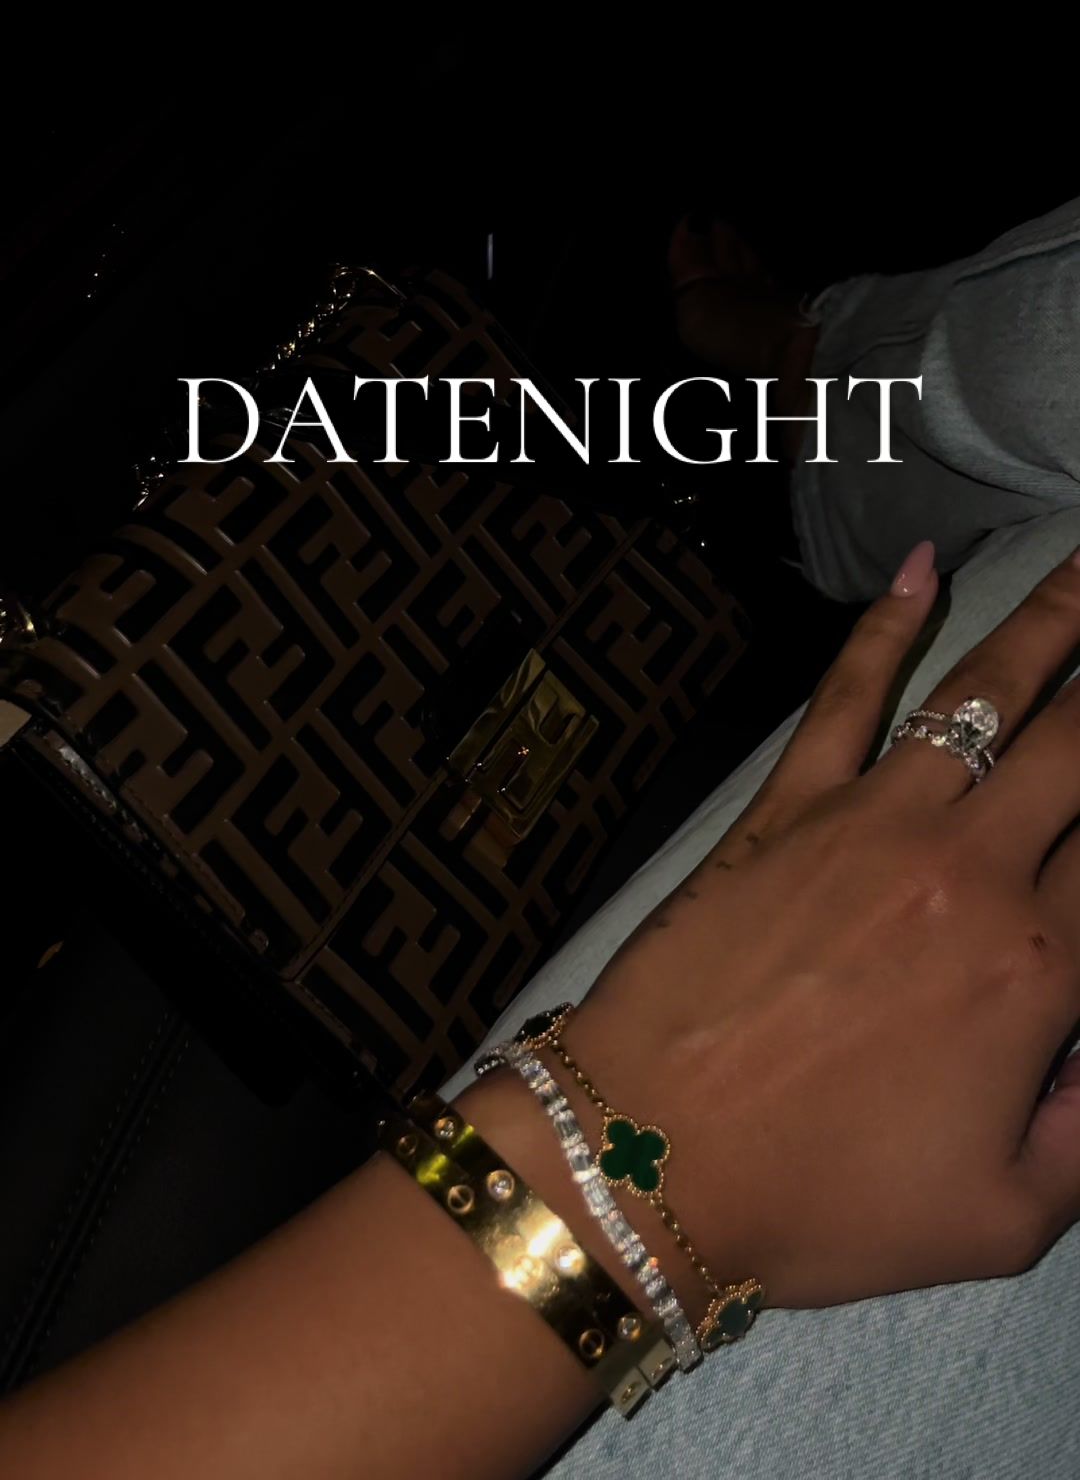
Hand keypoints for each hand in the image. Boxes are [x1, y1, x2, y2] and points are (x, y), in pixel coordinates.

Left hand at [565, 539, 1079, 1311]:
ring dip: (1055, 618)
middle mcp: (971, 870)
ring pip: (986, 691)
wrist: (648, 1158)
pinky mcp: (787, 805)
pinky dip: (886, 622)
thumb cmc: (822, 1198)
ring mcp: (872, 821)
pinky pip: (847, 693)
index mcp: (1039, 971)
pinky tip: (921, 569)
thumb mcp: (1004, 1216)